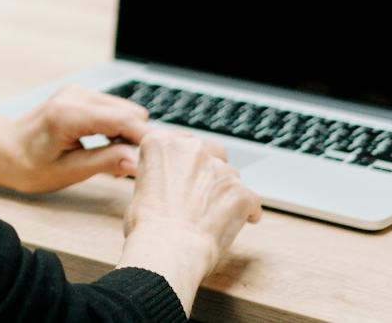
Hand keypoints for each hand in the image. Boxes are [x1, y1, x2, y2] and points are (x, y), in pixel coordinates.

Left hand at [0, 85, 148, 192]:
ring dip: (127, 135)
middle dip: (136, 141)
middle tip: (127, 170)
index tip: (156, 164)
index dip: (145, 142)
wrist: (1, 148)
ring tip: (113, 161)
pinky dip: (117, 129)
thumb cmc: (26, 164)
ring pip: (126, 110)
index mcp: (70, 114)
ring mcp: (78, 91)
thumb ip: (103, 163)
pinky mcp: (80, 95)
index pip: (125, 121)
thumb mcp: (66, 172)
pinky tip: (105, 148)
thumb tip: (137, 162)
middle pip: (131, 113)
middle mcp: (76, 95)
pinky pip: (113, 109)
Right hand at [117, 128, 262, 316]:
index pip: (180, 141)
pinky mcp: (241, 192)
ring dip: (224, 191)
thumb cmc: (148, 227)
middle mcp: (192, 148)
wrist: (167, 250)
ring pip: (230, 175)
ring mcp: (220, 169)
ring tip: (211, 217)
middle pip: (210, 151)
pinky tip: (235, 224)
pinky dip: (246, 211)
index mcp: (162, 143)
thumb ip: (160, 174)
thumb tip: (172, 182)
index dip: (183, 162)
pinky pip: (251, 199)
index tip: (183, 176)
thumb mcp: (140, 187)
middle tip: (199, 196)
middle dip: (208, 170)